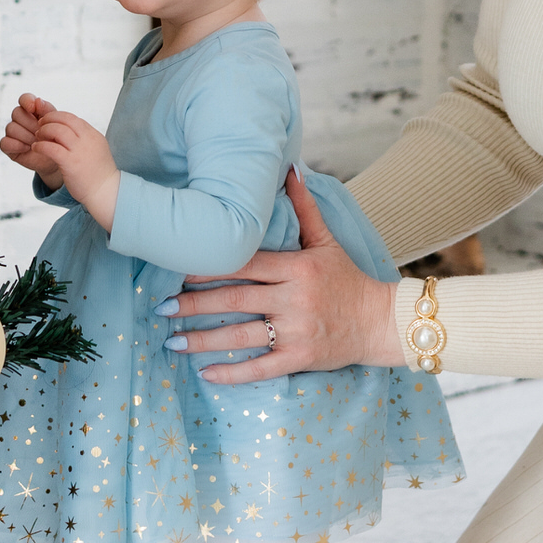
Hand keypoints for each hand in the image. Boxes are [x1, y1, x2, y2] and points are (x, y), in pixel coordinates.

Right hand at [0, 92, 64, 189]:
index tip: (33, 108)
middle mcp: (20, 119)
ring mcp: (12, 133)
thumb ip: (47, 110)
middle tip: (41, 133)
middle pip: (16, 113)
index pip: (24, 99)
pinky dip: (16, 145)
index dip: (27, 101)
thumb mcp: (56, 123)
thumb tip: (37, 101)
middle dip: (30, 124)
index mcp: (32, 110)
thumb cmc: (55, 139)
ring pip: (11, 127)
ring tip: (36, 142)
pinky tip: (27, 148)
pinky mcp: (8, 147)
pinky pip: (4, 142)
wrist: (56, 159)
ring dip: (26, 136)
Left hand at [35, 110, 120, 230]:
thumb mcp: (96, 149)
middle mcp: (87, 139)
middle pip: (64, 119)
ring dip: (43, 131)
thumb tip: (70, 131)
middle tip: (40, 126)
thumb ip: (85, 139)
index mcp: (93, 135)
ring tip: (37, 137)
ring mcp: (79, 151)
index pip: (72, 117)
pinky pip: (51, 148)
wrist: (106, 192)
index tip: (49, 122)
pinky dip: (40, 146)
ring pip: (57, 130)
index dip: (57, 117)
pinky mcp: (70, 163)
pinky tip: (36, 148)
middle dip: (49, 119)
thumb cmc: (99, 174)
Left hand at [166, 169, 403, 381]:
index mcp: (297, 268)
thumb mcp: (327, 241)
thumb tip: (292, 168)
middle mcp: (294, 299)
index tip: (180, 271)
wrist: (379, 321)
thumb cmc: (347, 279)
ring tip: (172, 341)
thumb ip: (305, 208)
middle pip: (236, 301)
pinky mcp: (300, 358)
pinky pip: (261, 368)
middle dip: (196, 305)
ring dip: (204, 340)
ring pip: (242, 336)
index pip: (246, 266)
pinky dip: (233, 374)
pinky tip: (206, 374)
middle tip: (163, 308)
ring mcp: (297, 331)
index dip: (211, 269)